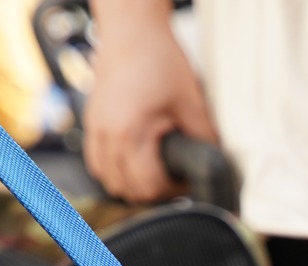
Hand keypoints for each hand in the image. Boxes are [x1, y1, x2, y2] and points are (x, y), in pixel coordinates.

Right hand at [84, 0, 218, 203]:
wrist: (131, 31)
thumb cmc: (159, 60)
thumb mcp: (191, 103)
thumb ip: (204, 139)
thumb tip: (215, 166)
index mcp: (128, 132)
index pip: (147, 185)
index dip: (172, 191)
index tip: (188, 182)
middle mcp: (105, 135)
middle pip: (126, 189)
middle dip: (154, 191)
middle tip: (175, 180)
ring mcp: (94, 129)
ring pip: (107, 180)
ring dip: (132, 184)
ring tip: (156, 174)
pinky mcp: (91, 123)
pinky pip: (97, 163)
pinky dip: (115, 171)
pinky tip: (135, 164)